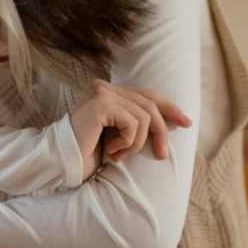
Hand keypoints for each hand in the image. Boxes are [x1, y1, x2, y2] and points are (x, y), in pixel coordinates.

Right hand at [69, 80, 191, 180]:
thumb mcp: (116, 134)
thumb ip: (133, 121)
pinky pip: (133, 123)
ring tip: (120, 155)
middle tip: (162, 154)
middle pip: (150, 104)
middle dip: (161, 131)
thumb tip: (169, 119)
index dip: (169, 107)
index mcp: (107, 91)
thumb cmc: (87, 152)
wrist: (61, 161)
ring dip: (137, 143)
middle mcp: (104, 87)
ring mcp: (102, 92)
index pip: (146, 94)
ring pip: (144, 116)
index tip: (186, 122)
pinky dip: (128, 142)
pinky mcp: (102, 103)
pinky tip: (112, 151)